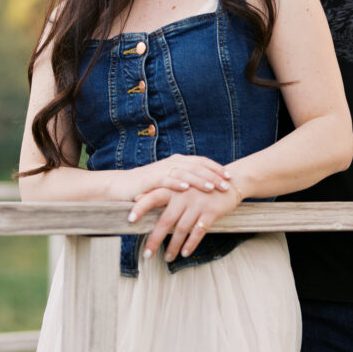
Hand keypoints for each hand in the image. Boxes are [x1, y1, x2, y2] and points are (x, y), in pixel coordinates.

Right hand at [112, 154, 230, 201]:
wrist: (123, 186)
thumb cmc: (149, 185)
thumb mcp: (170, 180)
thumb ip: (185, 180)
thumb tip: (206, 186)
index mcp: (178, 161)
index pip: (201, 162)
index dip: (216, 168)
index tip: (229, 176)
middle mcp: (172, 162)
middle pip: (197, 167)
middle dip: (213, 176)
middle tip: (226, 185)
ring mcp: (162, 170)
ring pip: (185, 173)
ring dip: (199, 180)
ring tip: (212, 187)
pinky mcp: (151, 179)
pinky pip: (166, 180)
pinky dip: (177, 184)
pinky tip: (186, 189)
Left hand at [129, 181, 242, 261]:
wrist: (230, 182)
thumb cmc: (200, 185)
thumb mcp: (182, 184)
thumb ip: (161, 190)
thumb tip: (138, 197)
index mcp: (174, 187)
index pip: (153, 197)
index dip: (141, 208)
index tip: (129, 221)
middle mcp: (184, 195)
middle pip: (165, 220)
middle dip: (155, 239)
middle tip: (147, 254)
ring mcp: (197, 204)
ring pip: (181, 229)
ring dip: (173, 246)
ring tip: (167, 258)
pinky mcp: (211, 212)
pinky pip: (198, 232)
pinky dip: (191, 244)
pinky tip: (185, 252)